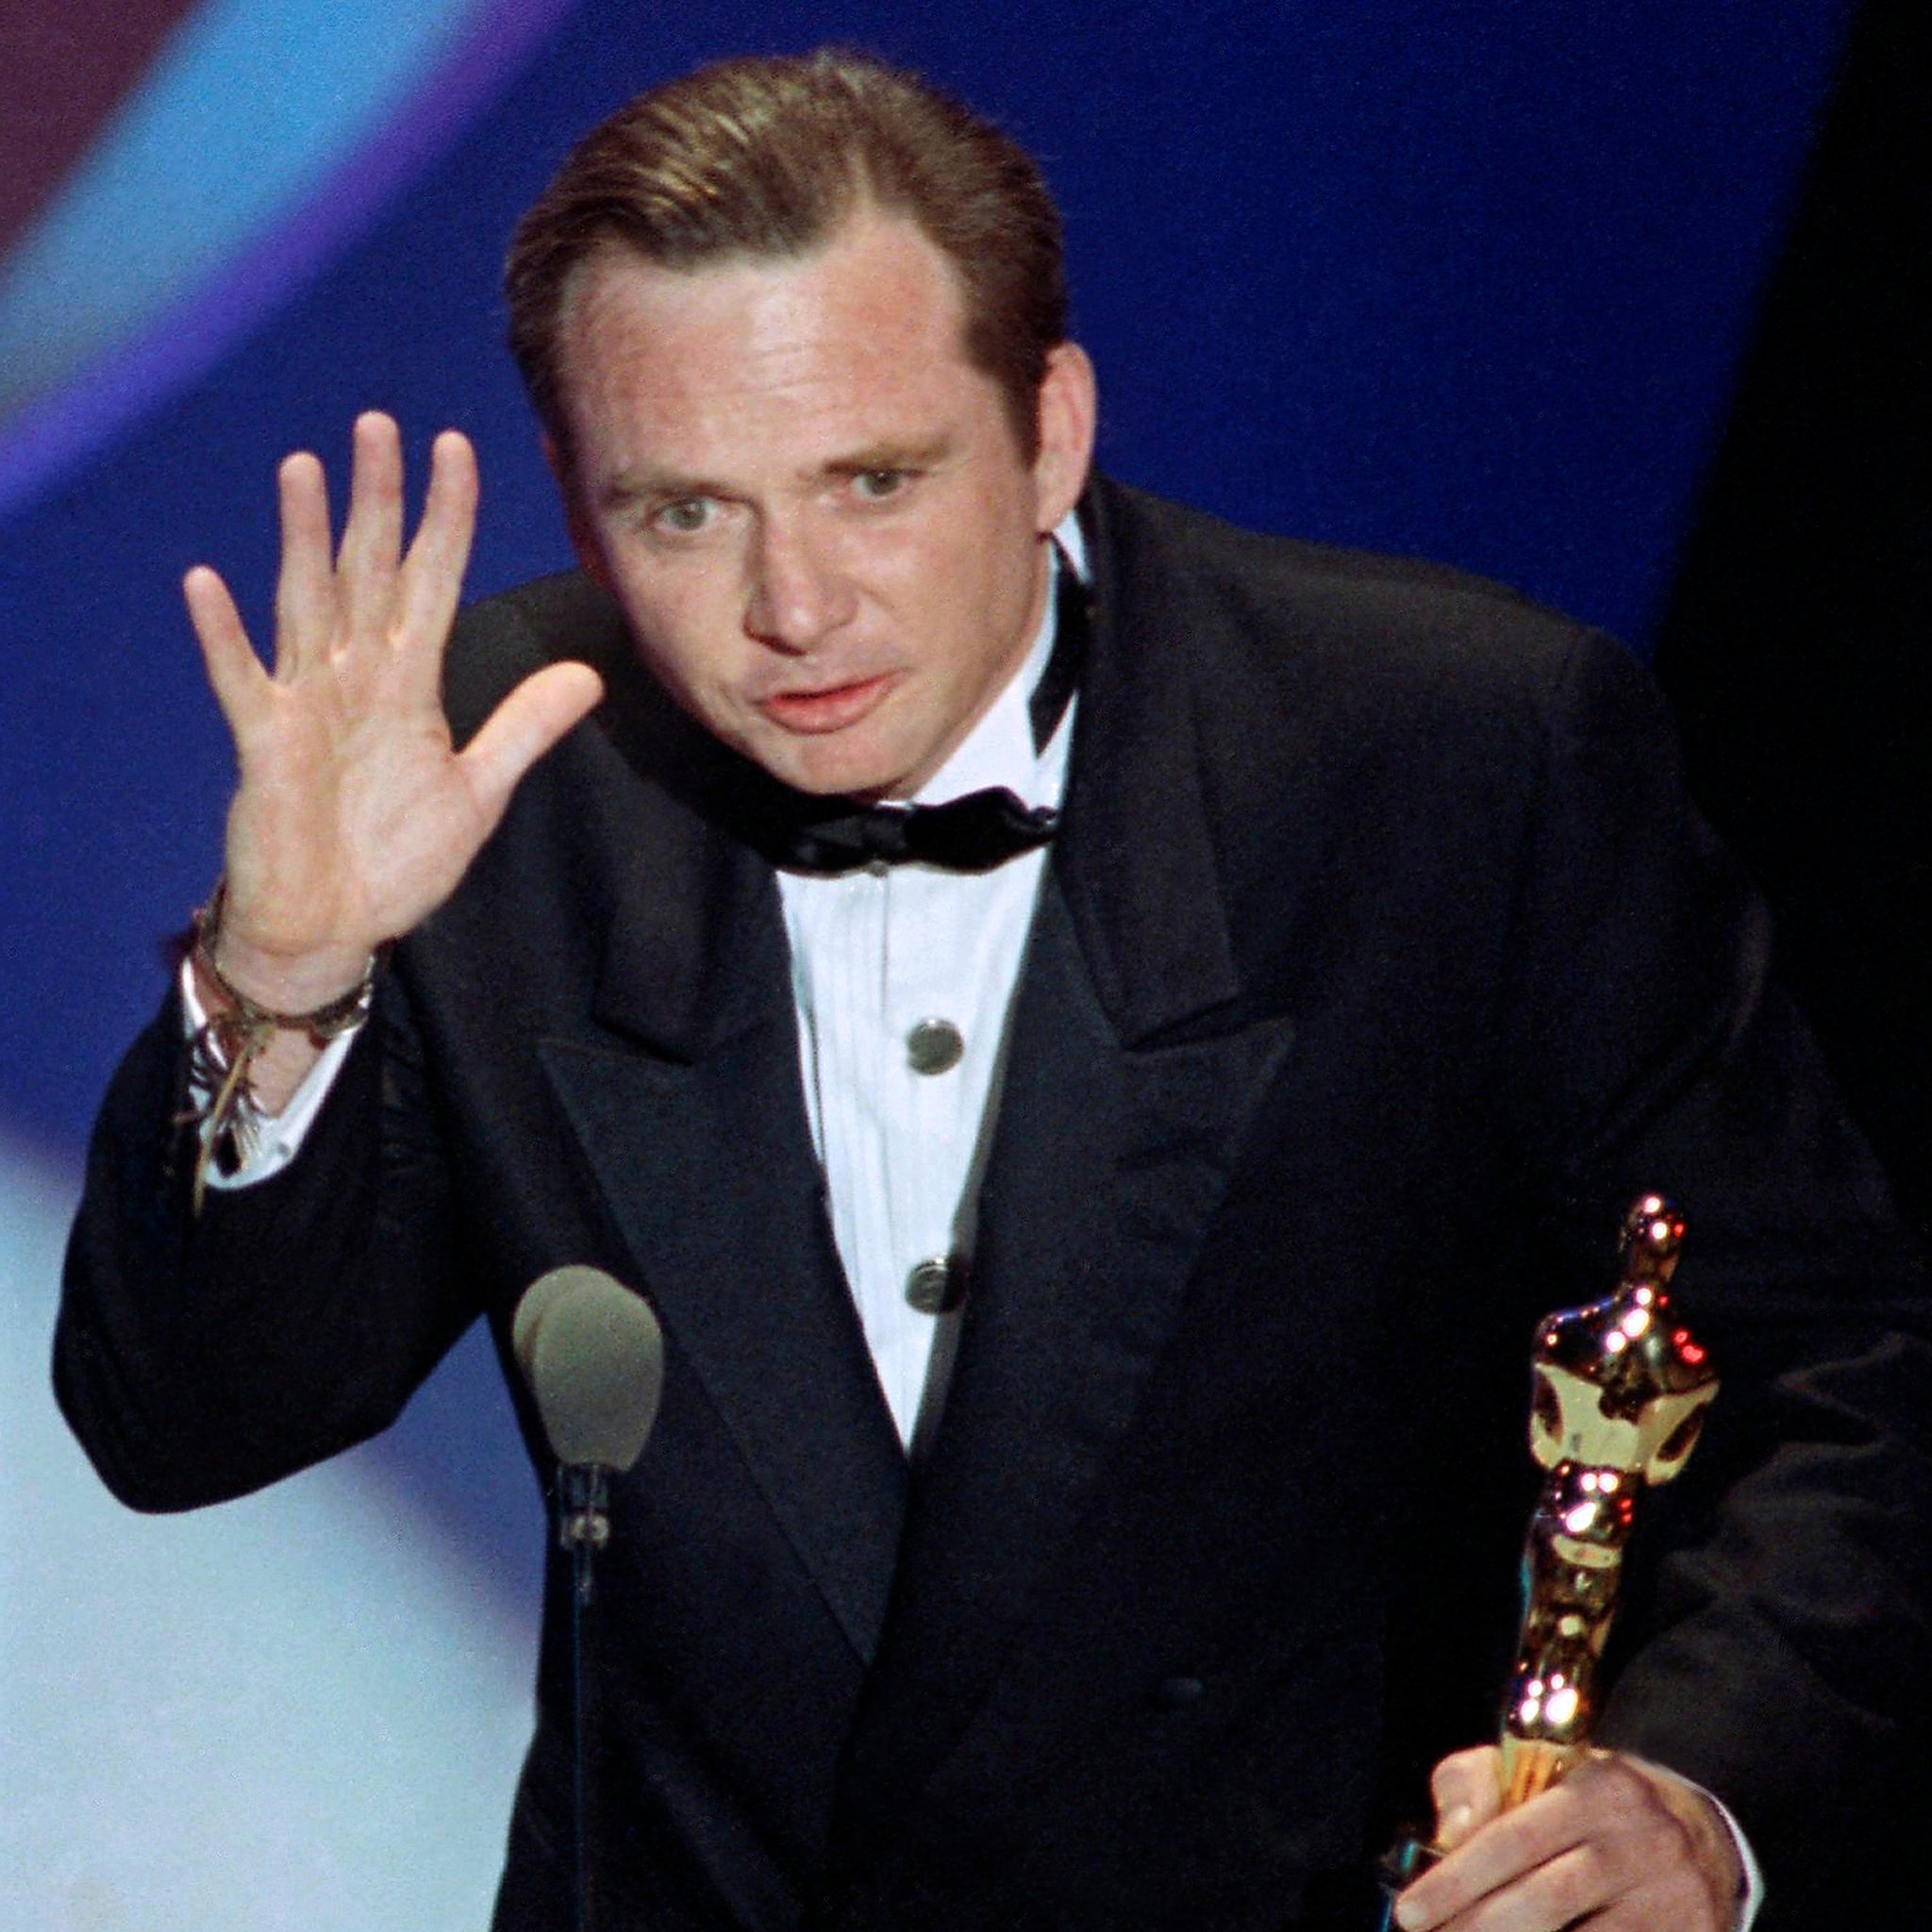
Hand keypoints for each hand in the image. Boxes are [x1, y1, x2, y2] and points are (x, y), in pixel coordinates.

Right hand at [187, 411, 602, 1027]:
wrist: (336, 926)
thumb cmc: (394, 856)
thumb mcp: (478, 789)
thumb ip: (524, 728)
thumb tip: (588, 674)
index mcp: (408, 682)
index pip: (431, 580)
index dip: (445, 517)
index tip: (456, 447)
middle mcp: (355, 678)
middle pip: (368, 572)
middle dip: (376, 501)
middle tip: (379, 424)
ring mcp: (306, 706)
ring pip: (307, 604)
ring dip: (303, 539)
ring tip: (303, 467)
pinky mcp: (264, 747)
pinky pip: (242, 683)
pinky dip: (224, 637)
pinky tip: (205, 582)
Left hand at [1393, 1746, 1744, 1931]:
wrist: (1705, 1837)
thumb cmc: (1593, 1807)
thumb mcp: (1538, 1771)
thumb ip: (1478, 1786)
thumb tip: (1450, 1833)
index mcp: (1598, 1786)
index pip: (1515, 1837)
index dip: (1458, 1879)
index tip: (1411, 1912)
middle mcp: (1642, 1839)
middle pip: (1545, 1900)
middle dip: (1478, 1928)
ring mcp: (1673, 1897)